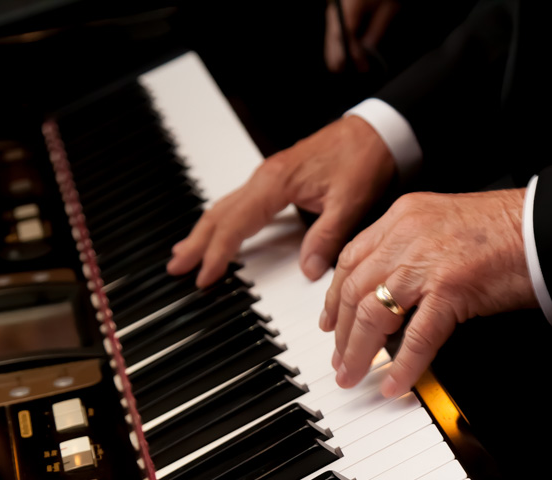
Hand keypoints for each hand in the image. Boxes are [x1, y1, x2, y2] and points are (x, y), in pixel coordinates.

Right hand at [168, 116, 395, 286]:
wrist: (375, 131)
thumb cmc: (362, 158)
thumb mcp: (350, 202)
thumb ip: (327, 236)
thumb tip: (308, 269)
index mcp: (276, 182)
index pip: (236, 224)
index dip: (219, 253)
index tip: (206, 276)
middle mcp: (265, 178)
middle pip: (220, 214)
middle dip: (197, 243)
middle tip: (177, 267)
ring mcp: (268, 177)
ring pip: (226, 207)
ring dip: (204, 232)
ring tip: (185, 253)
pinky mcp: (276, 179)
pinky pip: (240, 203)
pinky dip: (223, 221)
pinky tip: (219, 233)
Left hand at [321, 189, 537, 396]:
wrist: (547, 225)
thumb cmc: (508, 229)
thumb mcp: (445, 226)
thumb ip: (414, 250)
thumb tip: (393, 293)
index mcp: (404, 217)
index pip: (352, 259)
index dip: (335, 297)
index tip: (330, 323)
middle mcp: (407, 235)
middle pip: (354, 289)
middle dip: (341, 332)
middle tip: (339, 360)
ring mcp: (427, 260)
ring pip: (374, 313)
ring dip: (359, 352)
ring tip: (354, 376)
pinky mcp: (451, 287)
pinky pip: (417, 336)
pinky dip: (403, 366)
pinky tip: (395, 384)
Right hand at [324, 0, 400, 72]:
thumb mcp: (390, 6)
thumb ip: (378, 28)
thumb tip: (368, 48)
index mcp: (351, 4)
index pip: (346, 33)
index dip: (351, 52)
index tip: (361, 66)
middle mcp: (339, 3)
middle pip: (334, 32)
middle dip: (336, 53)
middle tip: (340, 70)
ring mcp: (336, 3)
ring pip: (331, 28)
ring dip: (333, 47)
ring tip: (337, 65)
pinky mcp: (338, 4)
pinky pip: (334, 23)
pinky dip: (335, 37)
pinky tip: (338, 48)